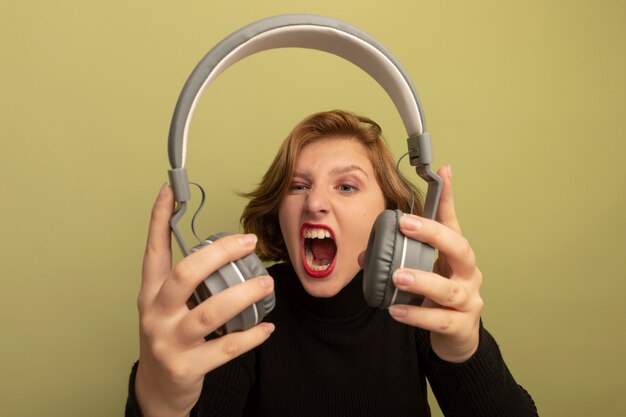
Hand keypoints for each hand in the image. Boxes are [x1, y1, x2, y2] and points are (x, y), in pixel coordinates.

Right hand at [135, 184, 274, 416]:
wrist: (159, 389)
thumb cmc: (169, 338)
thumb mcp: (167, 306)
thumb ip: (186, 281)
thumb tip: (221, 249)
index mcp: (150, 294)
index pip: (154, 250)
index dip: (159, 218)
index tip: (170, 189)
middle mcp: (156, 314)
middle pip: (185, 275)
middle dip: (219, 254)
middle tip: (248, 243)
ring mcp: (169, 342)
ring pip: (210, 312)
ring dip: (244, 294)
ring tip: (267, 285)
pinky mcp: (187, 367)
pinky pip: (227, 347)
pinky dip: (251, 335)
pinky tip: (266, 327)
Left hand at [388, 165, 482, 362]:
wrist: (457, 337)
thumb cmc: (438, 298)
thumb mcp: (423, 272)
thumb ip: (397, 260)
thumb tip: (365, 252)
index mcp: (456, 256)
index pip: (453, 222)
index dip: (447, 198)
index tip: (441, 173)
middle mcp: (467, 274)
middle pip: (460, 248)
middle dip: (434, 235)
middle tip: (406, 225)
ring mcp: (467, 300)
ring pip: (449, 289)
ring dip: (422, 280)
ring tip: (397, 276)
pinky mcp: (460, 325)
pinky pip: (440, 320)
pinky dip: (416, 314)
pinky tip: (396, 310)